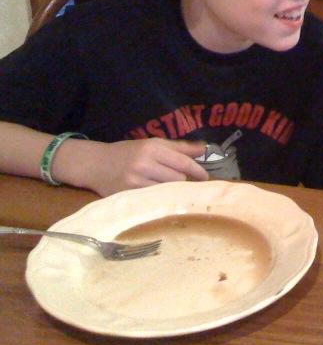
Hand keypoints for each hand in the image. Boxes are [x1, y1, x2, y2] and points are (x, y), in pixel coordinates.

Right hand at [58, 138, 208, 195]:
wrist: (95, 164)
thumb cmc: (128, 152)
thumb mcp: (153, 144)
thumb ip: (180, 147)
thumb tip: (205, 148)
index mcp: (152, 148)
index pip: (182, 162)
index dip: (197, 171)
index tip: (206, 177)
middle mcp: (144, 163)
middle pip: (177, 179)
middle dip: (182, 181)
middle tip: (181, 182)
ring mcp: (135, 181)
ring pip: (167, 191)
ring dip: (172, 191)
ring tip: (169, 190)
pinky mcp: (128, 195)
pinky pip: (153, 200)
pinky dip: (159, 199)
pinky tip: (159, 198)